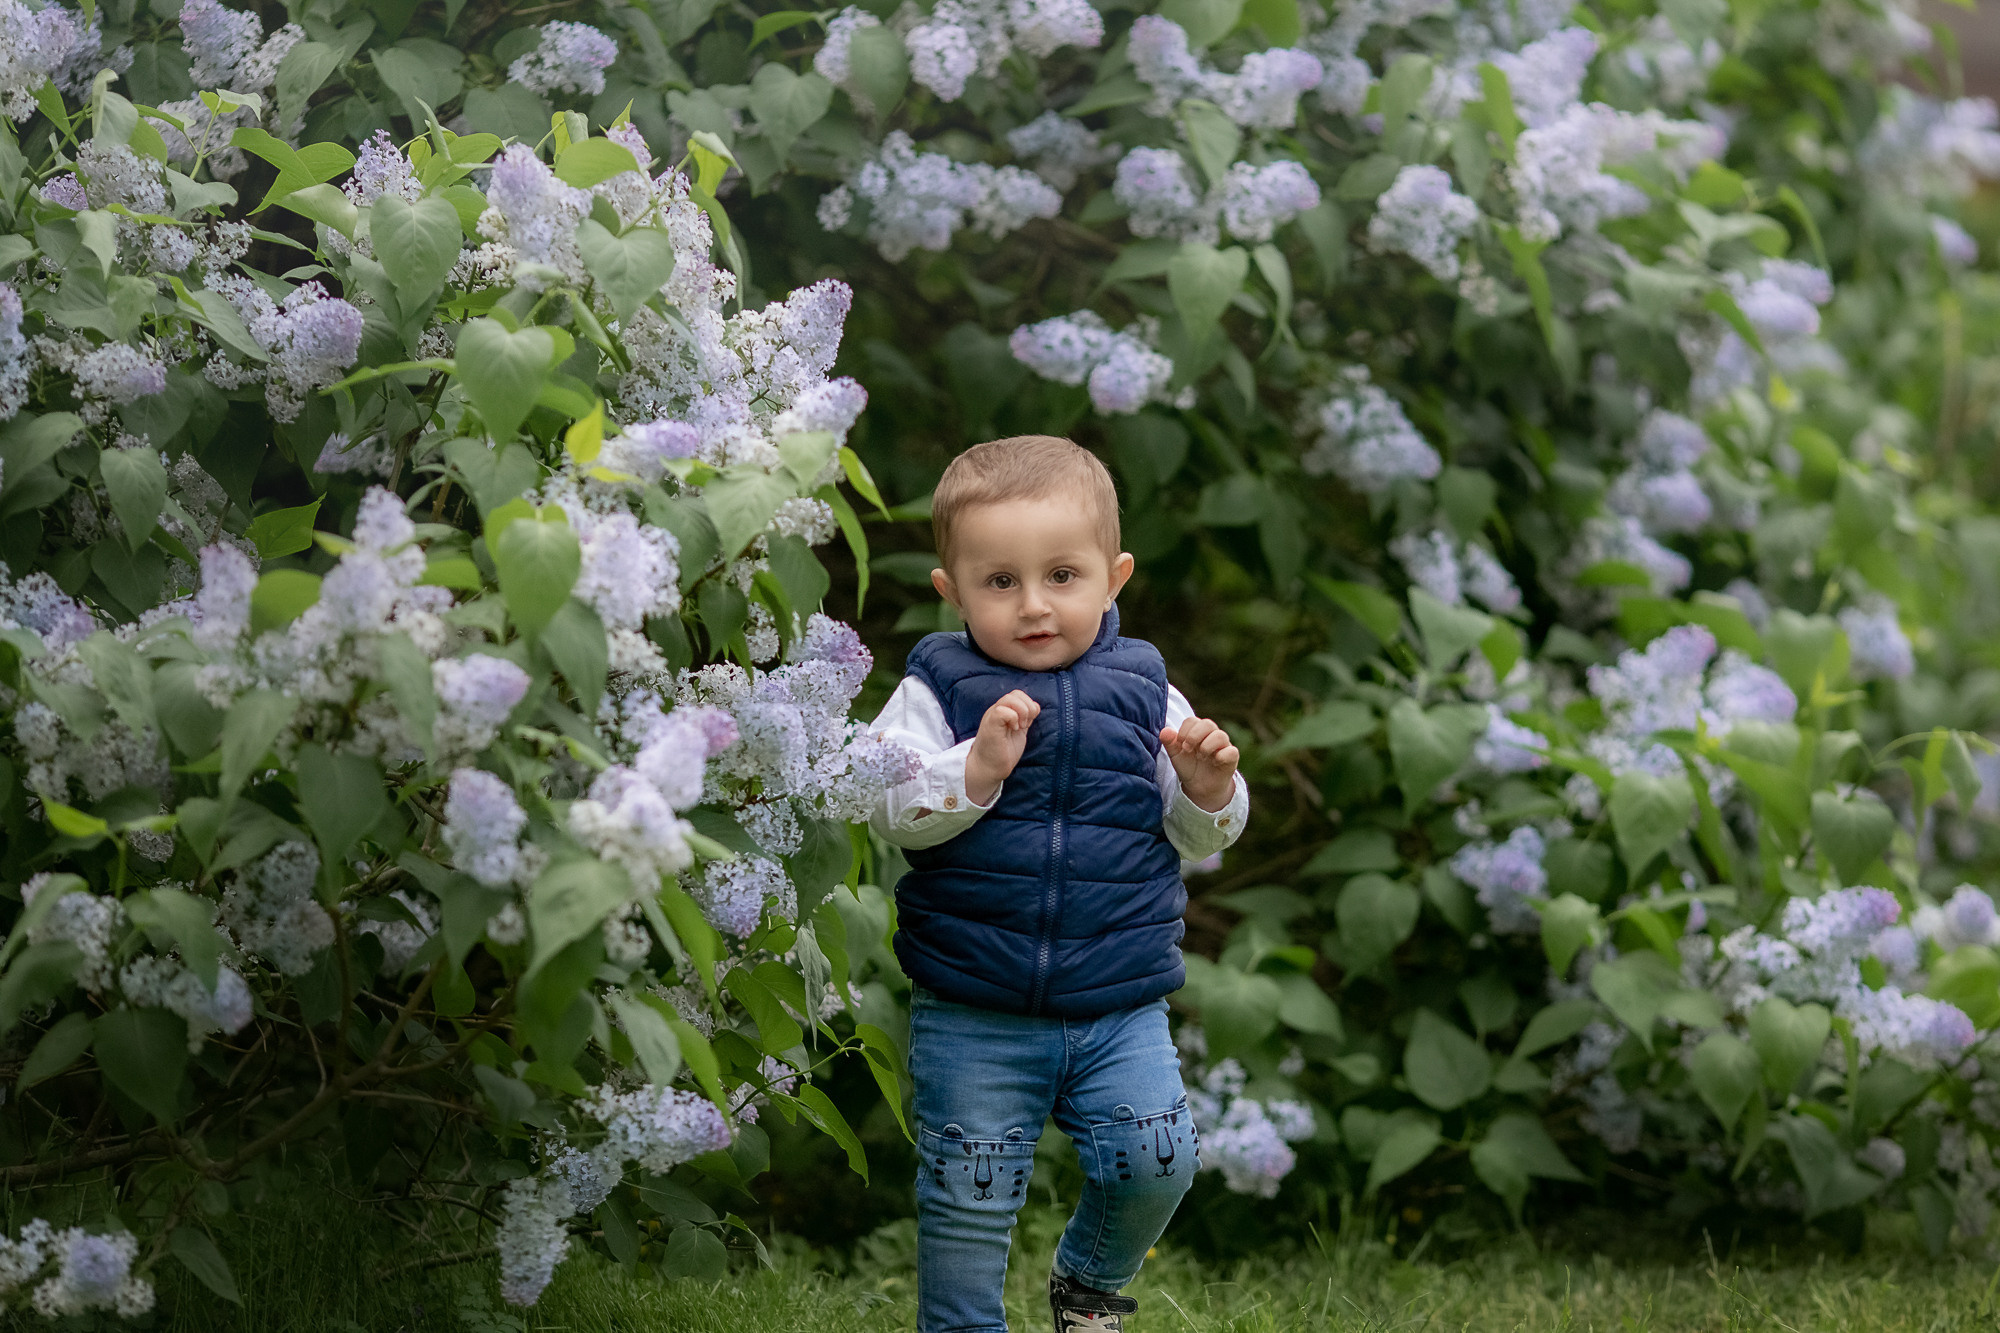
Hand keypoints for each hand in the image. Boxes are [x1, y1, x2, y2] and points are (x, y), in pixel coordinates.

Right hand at [966, 690, 1040, 805]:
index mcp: (1004, 711)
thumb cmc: (1003, 753)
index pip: (1019, 694)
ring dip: (1021, 712)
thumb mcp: (1019, 731)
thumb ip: (1025, 719)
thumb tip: (1035, 707)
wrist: (989, 768)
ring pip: (1009, 698)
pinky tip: (1014, 729)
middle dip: (1027, 708)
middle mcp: (997, 710)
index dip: (1029, 705)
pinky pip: (1002, 710)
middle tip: (1025, 725)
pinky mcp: (990, 724)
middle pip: (1016, 693)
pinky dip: (1013, 718)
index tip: (1028, 723)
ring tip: (1020, 727)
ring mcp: (992, 716)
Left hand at [1161, 717, 1239, 813]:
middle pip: (1208, 723)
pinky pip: (1232, 752)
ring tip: (1201, 757)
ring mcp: (1224, 745)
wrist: (1200, 787)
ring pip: (1221, 736)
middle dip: (1195, 736)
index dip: (1184, 731)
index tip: (1180, 744)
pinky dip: (1221, 756)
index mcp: (1197, 731)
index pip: (1192, 720)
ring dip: (1207, 746)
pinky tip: (1214, 762)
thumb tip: (1164, 731)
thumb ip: (1169, 743)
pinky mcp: (1232, 757)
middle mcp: (1212, 735)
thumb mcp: (1176, 755)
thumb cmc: (1189, 766)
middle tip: (1187, 749)